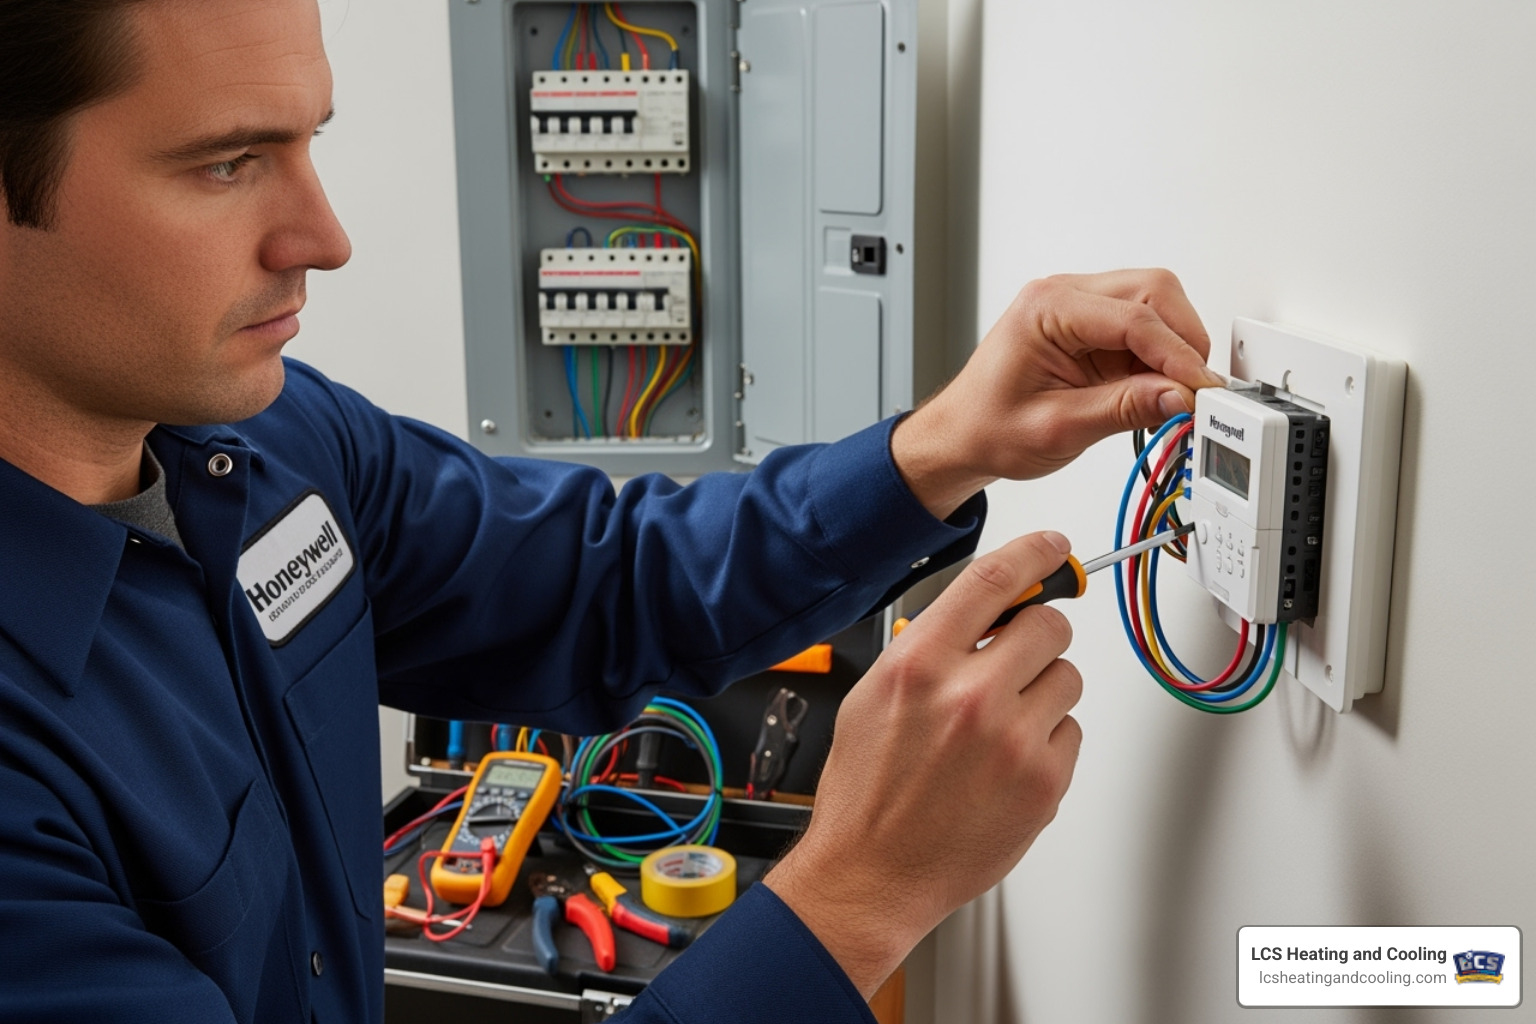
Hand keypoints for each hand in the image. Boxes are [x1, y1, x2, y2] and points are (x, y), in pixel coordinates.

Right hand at [763, 532, 1083, 996]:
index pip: (994, 580)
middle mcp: (970, 696)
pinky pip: (1071, 732)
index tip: (1052, 547)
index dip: (1033, 553)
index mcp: (920, 664)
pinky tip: (1006, 763)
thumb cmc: (867, 791)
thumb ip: (928, 647)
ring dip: (1042, 691)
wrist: (873, 871)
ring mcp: (1013, 741)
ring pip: (1067, 678)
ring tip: (1001, 723)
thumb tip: (983, 614)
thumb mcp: (873, 696)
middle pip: (1048, 625)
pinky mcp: (1043, 782)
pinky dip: (1047, 741)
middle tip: (1017, 658)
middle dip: (1038, 635)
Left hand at [892, 268, 1223, 517]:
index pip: (1135, 318)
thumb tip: (1180, 396)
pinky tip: (1154, 390)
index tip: (1201, 391)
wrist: (961, 436)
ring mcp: (1078, 306)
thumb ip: (1123, 409)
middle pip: (1155, 293)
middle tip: (1194, 391)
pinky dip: (1159, 357)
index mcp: (1047, 308)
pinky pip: (1142, 327)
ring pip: (1156, 304)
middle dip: (1183, 342)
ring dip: (1174, 348)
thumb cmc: (988, 428)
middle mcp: (1063, 295)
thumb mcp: (1058, 429)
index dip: (1178, 356)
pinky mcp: (1090, 326)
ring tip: (1172, 395)